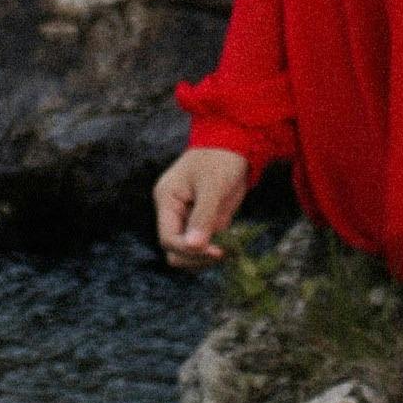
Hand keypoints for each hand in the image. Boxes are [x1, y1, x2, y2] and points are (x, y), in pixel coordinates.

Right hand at [155, 146, 252, 268]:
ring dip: (206, 257)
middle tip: (221, 253)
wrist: (235, 145)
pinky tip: (230, 246)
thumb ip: (202, 216)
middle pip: (175, 251)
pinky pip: (203, 245)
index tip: (215, 251)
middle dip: (196, 257)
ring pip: (188, 252)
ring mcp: (188, 218)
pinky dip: (215, 251)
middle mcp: (173, 212)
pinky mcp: (203, 221)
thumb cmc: (220, 159)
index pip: (168, 239)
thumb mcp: (212, 186)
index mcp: (167, 200)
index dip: (188, 250)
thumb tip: (193, 246)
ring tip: (228, 250)